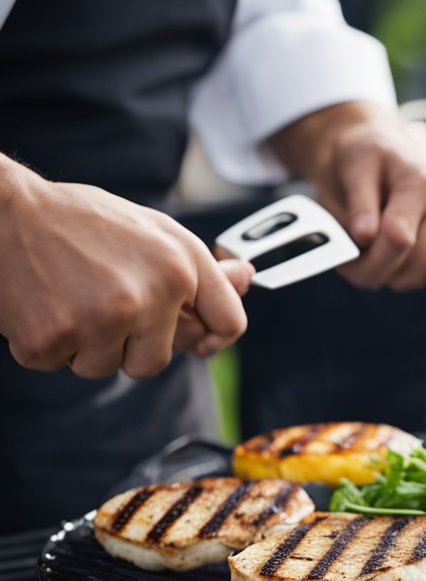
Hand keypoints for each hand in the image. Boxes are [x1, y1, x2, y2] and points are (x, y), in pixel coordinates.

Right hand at [0, 158, 251, 378]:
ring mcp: (100, 320)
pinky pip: (59, 365)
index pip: (229, 323)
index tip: (196, 337)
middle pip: (156, 362)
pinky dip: (48, 344)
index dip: (212, 336)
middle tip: (102, 300)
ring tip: (69, 295)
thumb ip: (200, 268)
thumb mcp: (155, 232)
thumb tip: (246, 279)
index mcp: (181, 264)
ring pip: (105, 368)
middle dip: (130, 343)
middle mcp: (148, 294)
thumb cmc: (82, 221)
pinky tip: (41, 304)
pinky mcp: (52, 341)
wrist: (3, 211)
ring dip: (86, 344)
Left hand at [271, 101, 425, 291]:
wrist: (386, 148)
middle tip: (346, 260)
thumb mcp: (352, 167)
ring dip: (387, 272)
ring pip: (418, 276)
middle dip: (373, 268)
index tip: (346, 251)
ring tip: (366, 251)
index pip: (399, 238)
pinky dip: (402, 271)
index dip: (367, 254)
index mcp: (423, 181)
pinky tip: (387, 249)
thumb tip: (364, 238)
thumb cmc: (365, 156)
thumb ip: (359, 203)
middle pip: (411, 265)